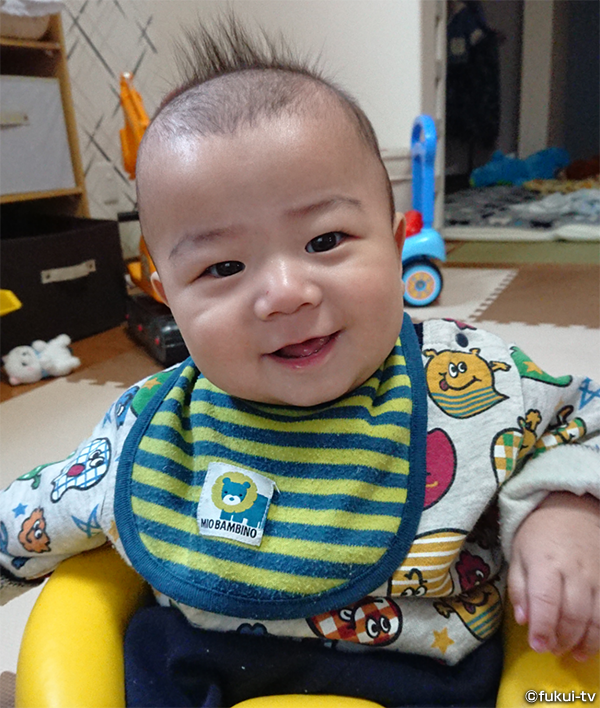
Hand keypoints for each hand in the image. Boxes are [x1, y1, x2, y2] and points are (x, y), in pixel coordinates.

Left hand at [508, 491, 599, 660]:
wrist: (571, 509)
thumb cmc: (538, 533)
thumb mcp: (518, 554)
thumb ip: (518, 588)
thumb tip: (523, 620)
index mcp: (545, 563)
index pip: (546, 601)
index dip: (543, 628)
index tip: (538, 646)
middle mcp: (574, 571)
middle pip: (574, 615)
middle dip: (563, 639)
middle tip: (552, 650)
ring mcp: (597, 576)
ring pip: (598, 618)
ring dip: (587, 642)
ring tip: (575, 653)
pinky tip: (593, 642)